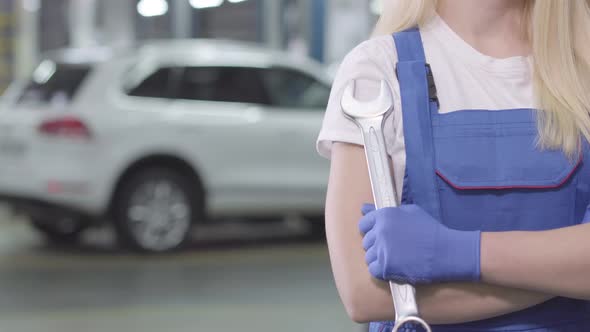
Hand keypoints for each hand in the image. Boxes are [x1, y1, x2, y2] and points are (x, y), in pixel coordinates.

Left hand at [359, 204, 480, 283]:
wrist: (446, 251)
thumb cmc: (431, 230)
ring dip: (380, 259)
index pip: (363, 224)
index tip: (382, 236)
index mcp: (384, 215)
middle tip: (396, 249)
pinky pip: (373, 270)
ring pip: (369, 257)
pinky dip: (382, 271)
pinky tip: (396, 267)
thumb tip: (363, 209)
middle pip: (366, 242)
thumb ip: (385, 211)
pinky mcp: (386, 266)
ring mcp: (382, 249)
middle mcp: (380, 231)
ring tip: (398, 258)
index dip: (372, 231)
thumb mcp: (410, 212)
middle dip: (378, 246)